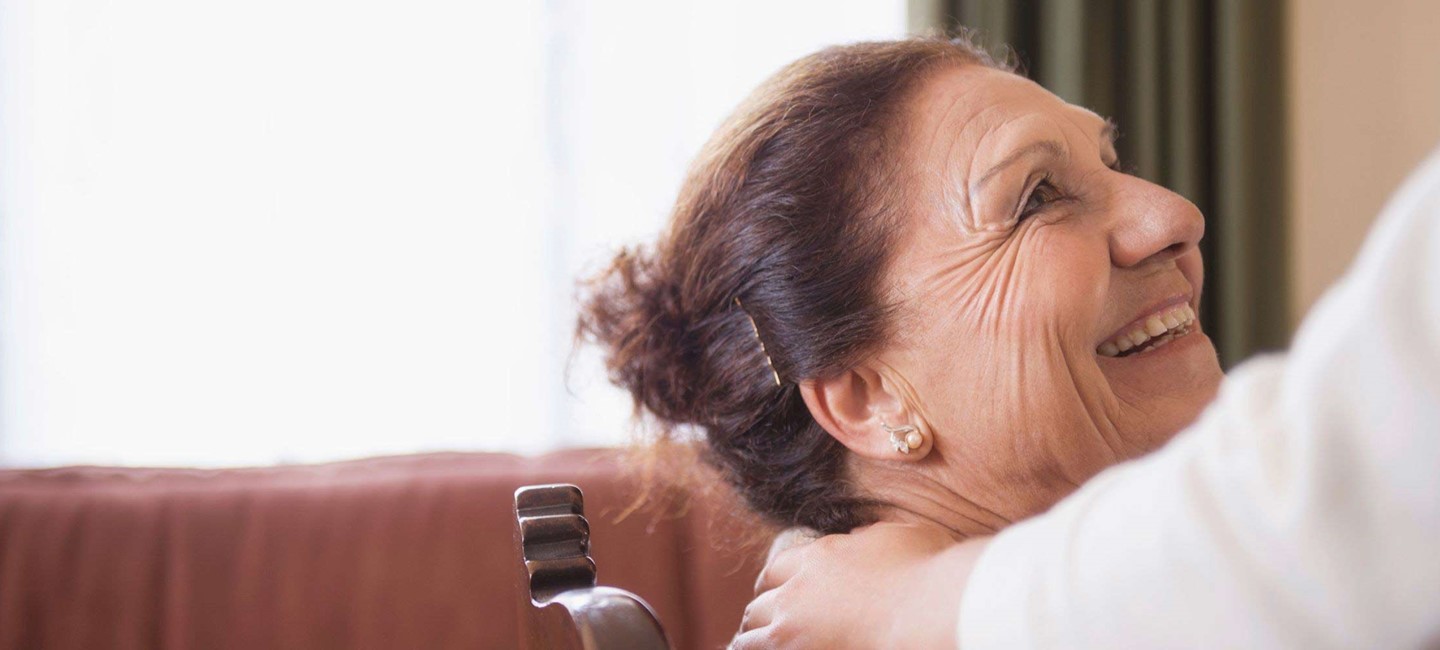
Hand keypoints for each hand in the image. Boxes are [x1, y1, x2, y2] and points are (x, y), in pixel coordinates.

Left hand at [732, 522, 990, 648]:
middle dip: (762, 609)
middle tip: (763, 622)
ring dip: (752, 634)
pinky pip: (754, 648)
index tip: (778, 592)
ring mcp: (793, 619)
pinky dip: (752, 648)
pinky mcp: (793, 646)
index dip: (777, 581)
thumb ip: (869, 539)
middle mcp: (799, 585)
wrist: (928, 610)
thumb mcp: (899, 537)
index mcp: (821, 555)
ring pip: (752, 625)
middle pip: (761, 597)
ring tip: (750, 643)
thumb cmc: (927, 574)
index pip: (781, 567)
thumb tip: (856, 540)